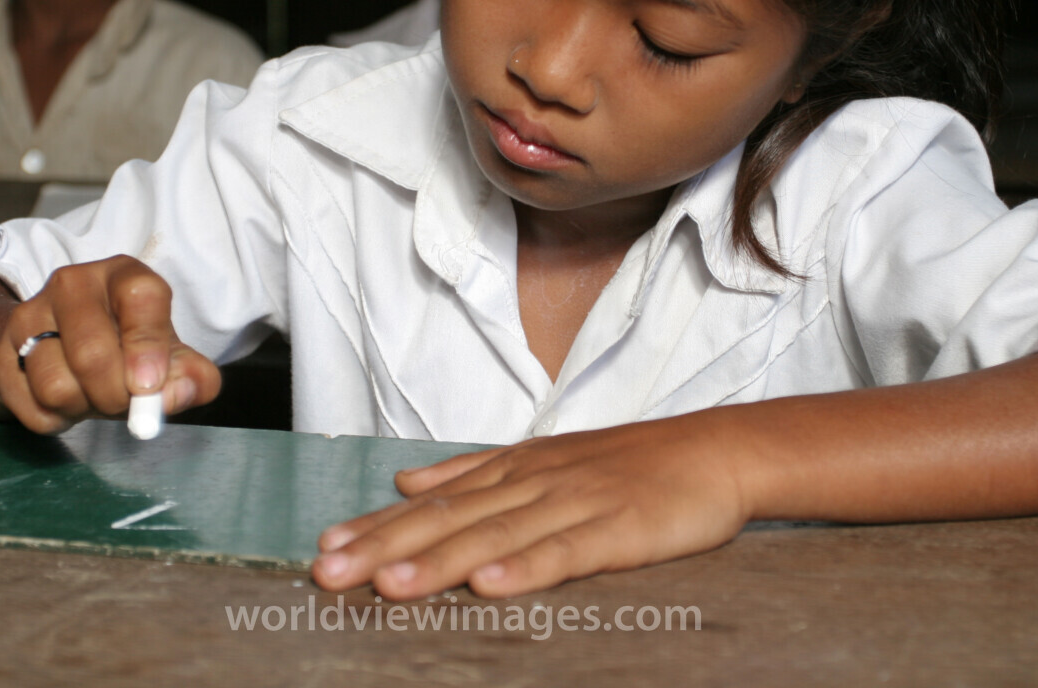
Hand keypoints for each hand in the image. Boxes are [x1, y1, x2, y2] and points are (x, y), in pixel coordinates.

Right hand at [0, 255, 221, 433]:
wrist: (64, 353)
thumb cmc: (128, 352)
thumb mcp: (171, 359)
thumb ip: (192, 377)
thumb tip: (182, 393)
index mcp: (123, 275)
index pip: (140, 298)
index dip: (147, 345)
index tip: (149, 385)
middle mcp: (73, 284)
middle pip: (92, 354)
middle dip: (115, 396)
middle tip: (124, 404)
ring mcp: (30, 315)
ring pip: (56, 386)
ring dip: (83, 409)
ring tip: (93, 396)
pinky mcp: (2, 353)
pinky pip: (31, 407)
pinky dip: (57, 420)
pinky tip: (67, 401)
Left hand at [311, 412, 750, 599]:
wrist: (713, 451)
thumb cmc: (628, 463)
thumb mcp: (541, 458)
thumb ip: (473, 472)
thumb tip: (406, 481)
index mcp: (513, 469)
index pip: (434, 502)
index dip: (378, 525)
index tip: (324, 545)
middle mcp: (533, 481)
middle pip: (450, 519)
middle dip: (386, 547)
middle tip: (329, 572)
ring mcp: (574, 503)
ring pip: (496, 535)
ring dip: (440, 562)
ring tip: (389, 585)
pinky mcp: (617, 528)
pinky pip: (566, 552)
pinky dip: (527, 568)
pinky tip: (490, 587)